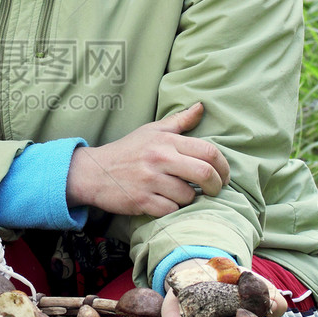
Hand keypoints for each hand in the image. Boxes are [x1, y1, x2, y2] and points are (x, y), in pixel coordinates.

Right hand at [66, 102, 229, 216]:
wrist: (94, 172)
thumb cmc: (127, 151)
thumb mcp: (151, 131)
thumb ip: (179, 121)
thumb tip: (201, 107)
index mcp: (166, 140)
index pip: (208, 151)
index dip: (224, 166)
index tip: (224, 176)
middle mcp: (160, 158)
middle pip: (205, 174)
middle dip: (217, 186)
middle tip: (215, 190)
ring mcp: (150, 180)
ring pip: (188, 196)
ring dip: (190, 199)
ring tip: (182, 195)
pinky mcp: (142, 200)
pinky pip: (171, 210)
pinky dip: (172, 209)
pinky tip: (166, 202)